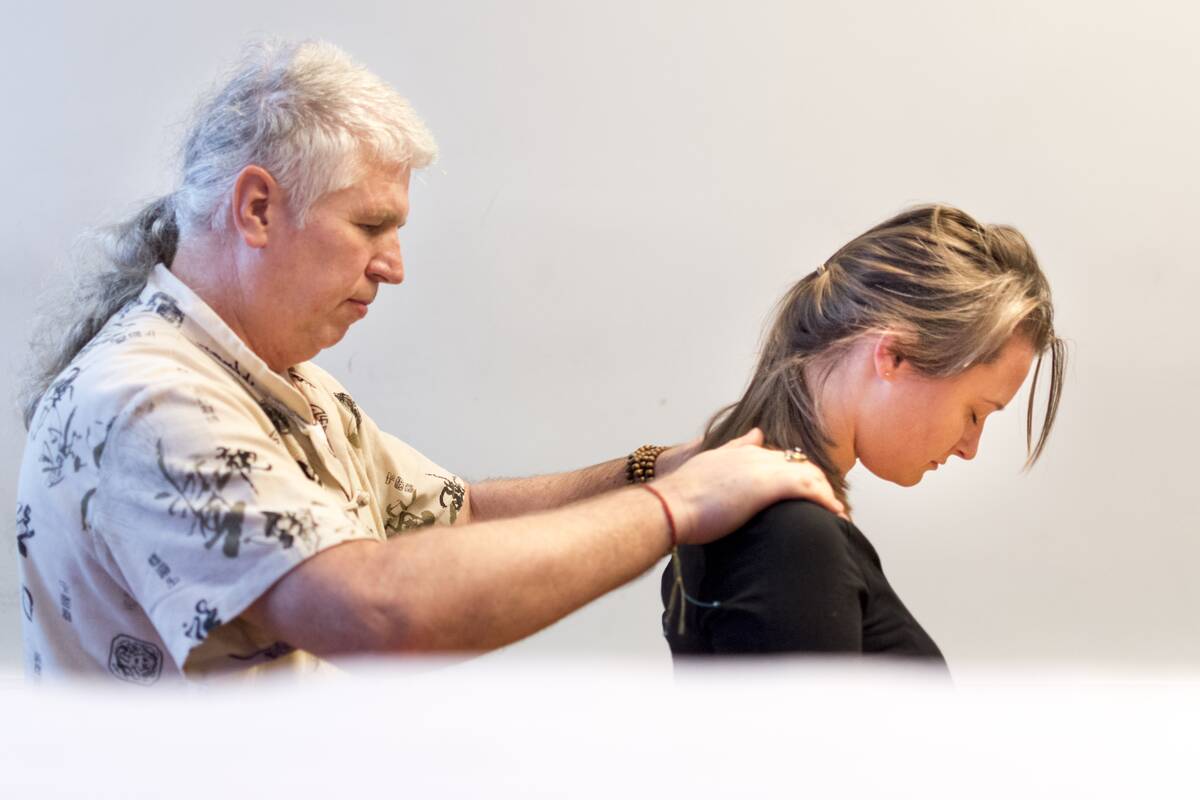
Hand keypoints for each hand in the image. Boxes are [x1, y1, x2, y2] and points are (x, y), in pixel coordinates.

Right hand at [653, 428, 845, 545]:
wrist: (670, 505)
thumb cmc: (680, 496)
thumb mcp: (707, 465)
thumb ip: (731, 451)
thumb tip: (752, 437)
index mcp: (742, 452)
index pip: (781, 457)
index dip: (797, 472)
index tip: (809, 489)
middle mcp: (756, 455)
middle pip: (800, 463)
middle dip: (818, 482)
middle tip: (829, 504)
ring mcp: (762, 468)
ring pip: (809, 474)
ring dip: (827, 494)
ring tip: (837, 513)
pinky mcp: (768, 485)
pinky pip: (809, 489)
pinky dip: (826, 501)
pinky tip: (835, 515)